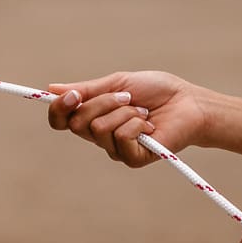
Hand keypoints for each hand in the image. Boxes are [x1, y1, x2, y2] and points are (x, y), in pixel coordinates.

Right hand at [47, 71, 204, 167]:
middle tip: (127, 97)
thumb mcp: (118, 83)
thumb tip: (52, 88)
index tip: (72, 95)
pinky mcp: (131, 159)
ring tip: (143, 112)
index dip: (59, 109)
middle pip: (77, 123)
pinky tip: (150, 126)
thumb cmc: (157, 91)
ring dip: (124, 112)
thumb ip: (87, 89)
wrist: (189, 102)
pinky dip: (136, 124)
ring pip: (99, 128)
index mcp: (92, 117)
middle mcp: (99, 137)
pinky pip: (120, 138)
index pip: (61, 121)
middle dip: (102, 102)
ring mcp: (115, 150)